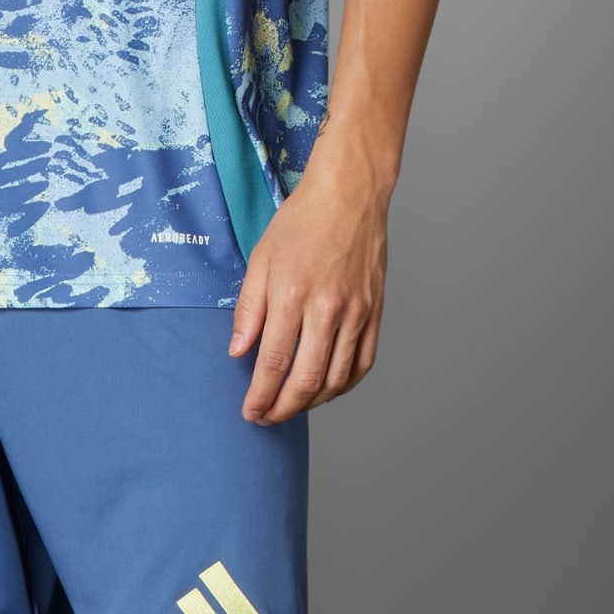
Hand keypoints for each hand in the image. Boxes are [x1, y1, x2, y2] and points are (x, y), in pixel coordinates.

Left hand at [228, 163, 388, 423]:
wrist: (349, 195)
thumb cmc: (302, 222)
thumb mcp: (261, 258)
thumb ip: (248, 309)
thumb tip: (238, 352)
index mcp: (292, 294)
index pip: (273, 362)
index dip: (259, 396)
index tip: (250, 411)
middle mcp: (327, 309)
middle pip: (306, 381)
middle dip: (282, 409)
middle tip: (267, 418)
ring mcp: (356, 313)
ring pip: (337, 380)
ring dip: (312, 403)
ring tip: (292, 406)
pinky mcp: (374, 313)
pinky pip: (363, 364)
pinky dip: (345, 386)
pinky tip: (327, 389)